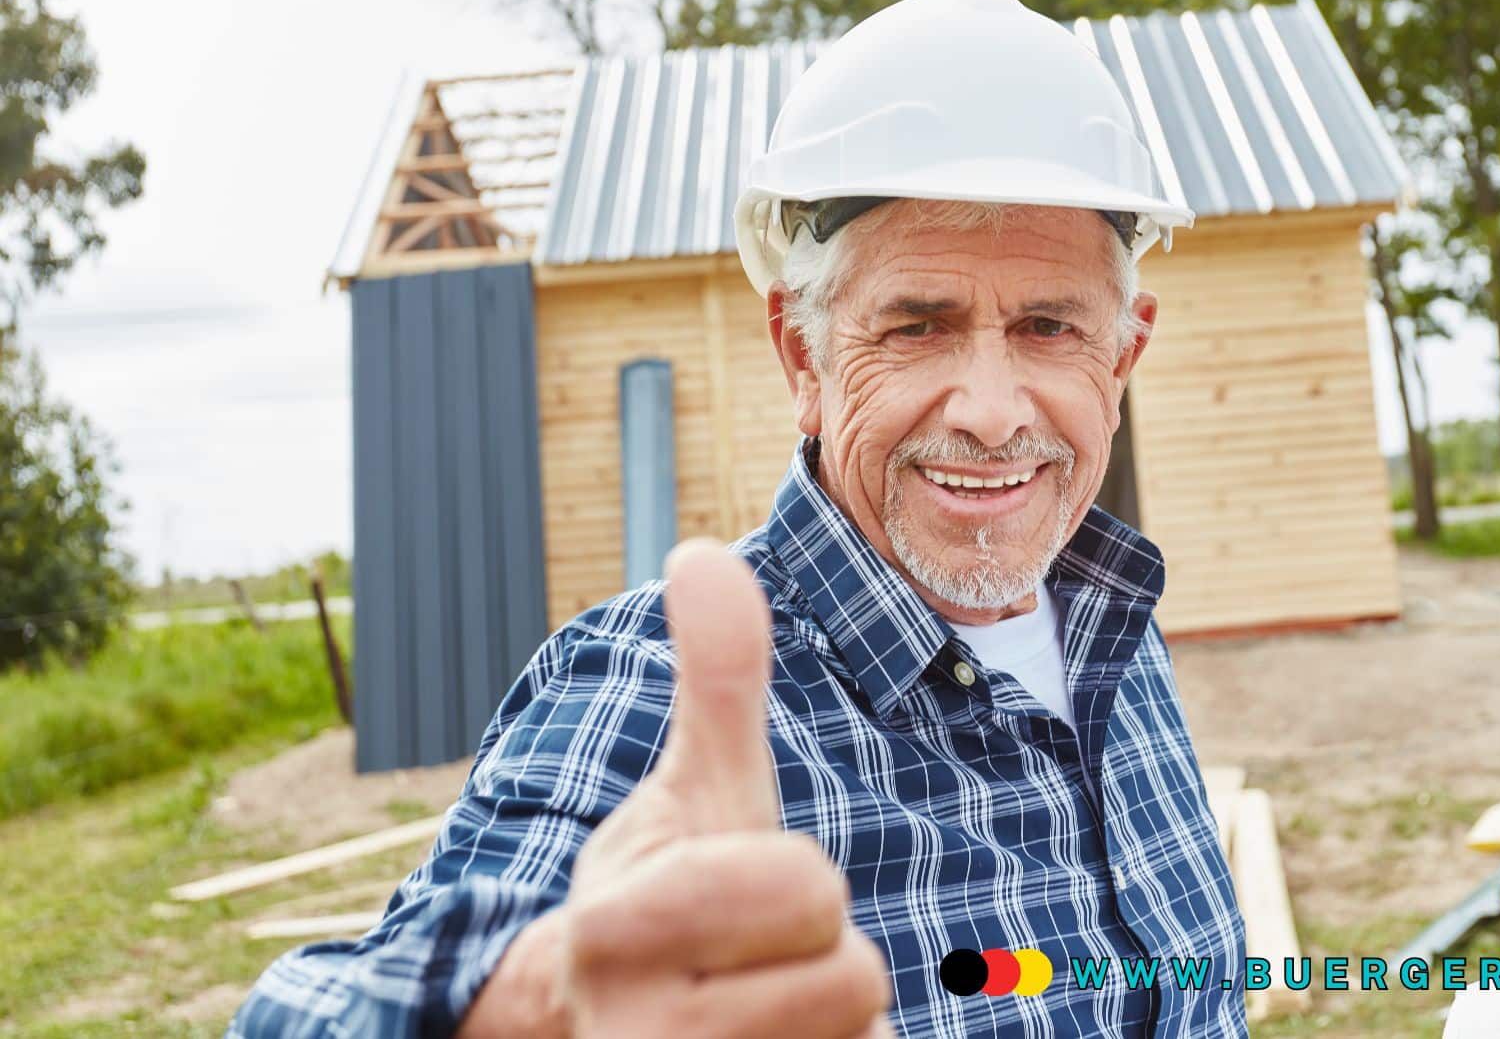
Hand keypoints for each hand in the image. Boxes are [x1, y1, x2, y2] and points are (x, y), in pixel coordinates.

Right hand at [462, 540, 893, 1037]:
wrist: (601, 1028)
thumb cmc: (673, 899)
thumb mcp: (695, 796)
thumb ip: (715, 684)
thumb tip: (701, 553)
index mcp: (619, 931)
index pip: (806, 892)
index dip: (799, 885)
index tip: (746, 894)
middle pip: (854, 981)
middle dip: (825, 957)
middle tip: (758, 961)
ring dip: (835, 1030)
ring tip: (764, 1017)